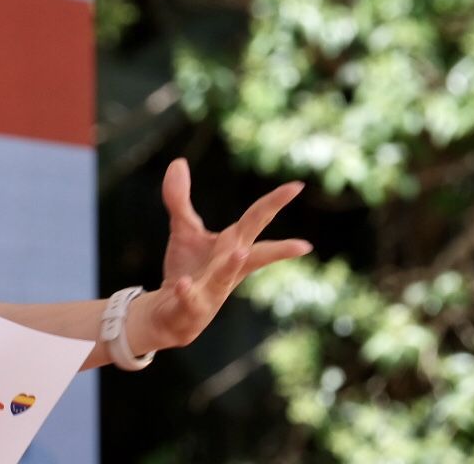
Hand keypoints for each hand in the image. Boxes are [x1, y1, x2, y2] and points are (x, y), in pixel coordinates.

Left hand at [137, 158, 313, 351]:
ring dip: (231, 265)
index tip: (297, 185)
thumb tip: (179, 163)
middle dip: (278, 250)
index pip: (256, 220)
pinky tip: (182, 283)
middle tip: (303, 246)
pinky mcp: (192, 305)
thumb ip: (179, 198)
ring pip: (225, 277)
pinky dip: (186, 291)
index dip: (275, 202)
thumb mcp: (184, 230)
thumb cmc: (188, 268)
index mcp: (232, 245)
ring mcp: (214, 289)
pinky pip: (190, 298)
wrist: (170, 310)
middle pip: (255, 254)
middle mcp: (230, 268)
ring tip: (239, 252)